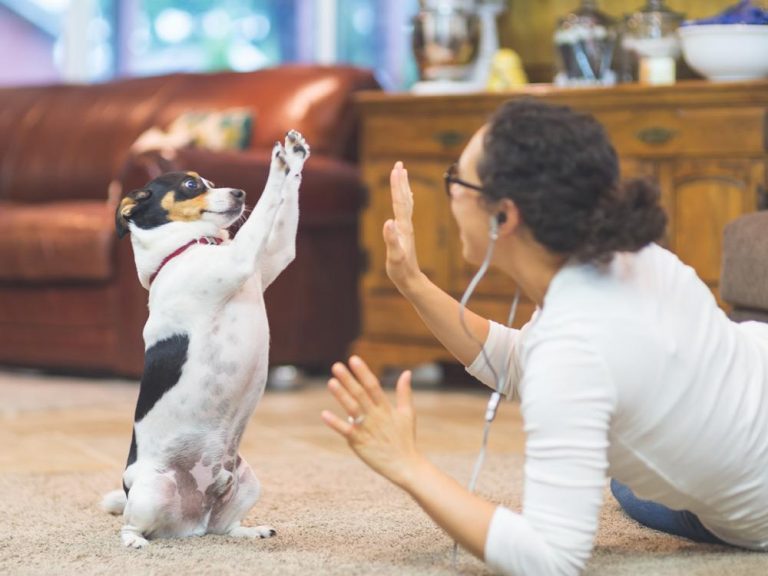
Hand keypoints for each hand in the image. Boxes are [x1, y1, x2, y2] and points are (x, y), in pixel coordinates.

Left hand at [321, 355, 423, 487]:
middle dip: (348, 380)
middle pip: (360, 394)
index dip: (363, 372)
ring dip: (341, 396)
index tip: (353, 359)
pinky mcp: (359, 443)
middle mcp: (376, 416)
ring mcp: (367, 429)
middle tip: (336, 366)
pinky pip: (346, 431)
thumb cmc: (405, 439)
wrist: (405, 465)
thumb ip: (405, 392)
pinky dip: (335, 423)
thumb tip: (407, 372)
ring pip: (352, 409)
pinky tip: (324, 414)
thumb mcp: (407, 413)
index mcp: (386, 408)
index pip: (373, 386)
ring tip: (330, 382)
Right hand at [384, 162, 422, 294]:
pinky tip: (407, 197)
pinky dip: (406, 200)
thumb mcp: (394, 257)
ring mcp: (407, 228)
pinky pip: (406, 211)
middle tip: (399, 164)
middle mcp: (406, 224)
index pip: (399, 201)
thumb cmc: (401, 271)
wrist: (412, 280)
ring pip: (406, 203)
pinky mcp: (406, 233)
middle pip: (404, 198)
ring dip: (403, 187)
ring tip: (403, 174)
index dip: (397, 185)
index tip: (396, 169)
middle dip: (401, 181)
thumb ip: (392, 240)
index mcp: (403, 227)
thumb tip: (388, 222)